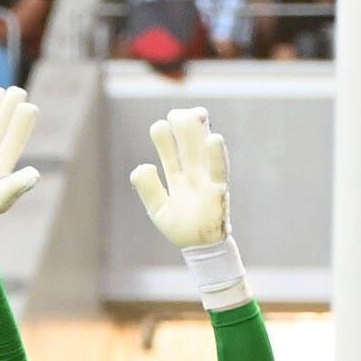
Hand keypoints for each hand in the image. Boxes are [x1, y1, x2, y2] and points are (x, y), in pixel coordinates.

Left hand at [129, 105, 230, 249]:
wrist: (200, 247)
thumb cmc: (181, 226)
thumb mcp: (157, 209)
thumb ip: (148, 188)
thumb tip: (143, 165)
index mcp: (178, 176)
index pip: (171, 153)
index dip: (166, 138)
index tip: (160, 125)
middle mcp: (193, 174)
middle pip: (188, 146)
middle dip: (184, 128)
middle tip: (176, 113)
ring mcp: (206, 180)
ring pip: (202, 152)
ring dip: (199, 134)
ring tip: (196, 114)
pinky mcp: (218, 190)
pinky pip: (218, 169)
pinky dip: (216, 155)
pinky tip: (214, 138)